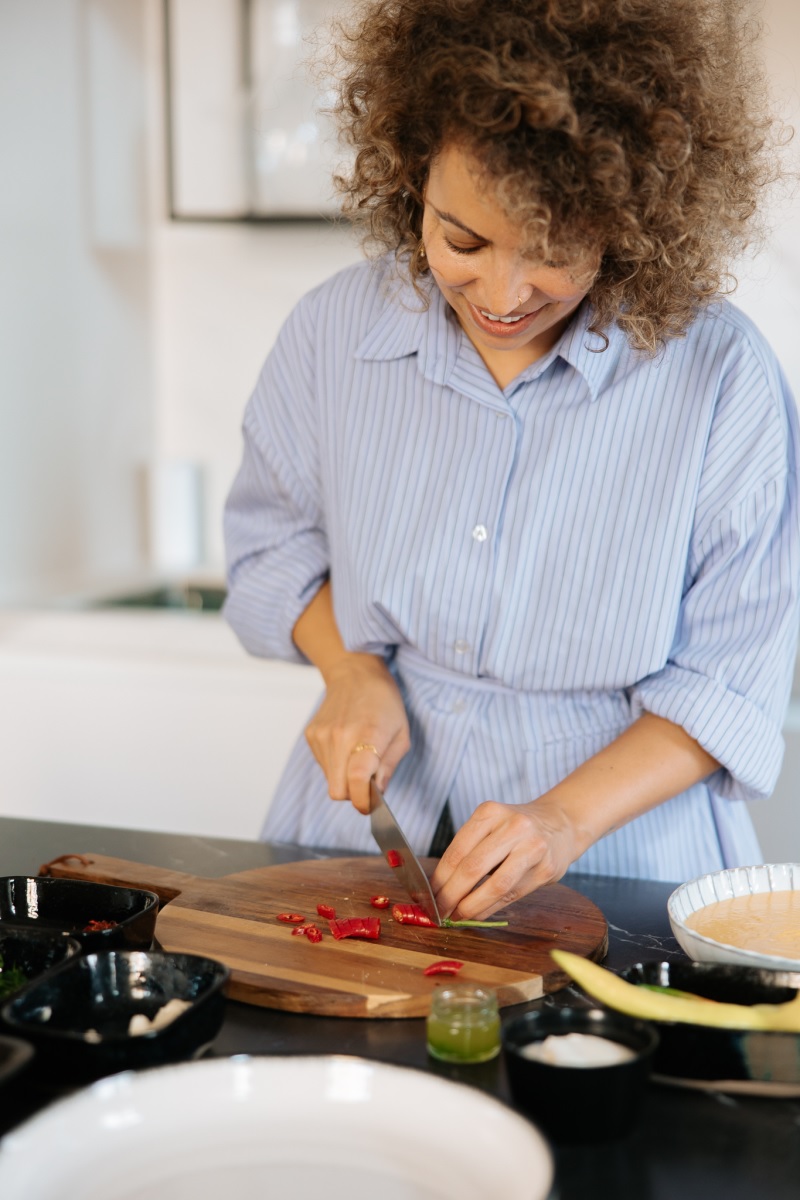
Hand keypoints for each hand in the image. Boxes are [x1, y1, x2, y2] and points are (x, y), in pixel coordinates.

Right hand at [304, 653, 409, 814]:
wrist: (355, 674)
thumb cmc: (383, 702)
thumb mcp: (401, 734)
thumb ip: (389, 767)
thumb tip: (377, 794)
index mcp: (367, 735)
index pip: (357, 780)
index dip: (362, 801)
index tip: (368, 805)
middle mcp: (339, 737)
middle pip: (338, 791)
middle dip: (353, 793)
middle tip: (368, 781)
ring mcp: (321, 736)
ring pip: (330, 780)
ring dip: (344, 777)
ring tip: (358, 753)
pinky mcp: (311, 735)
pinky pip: (323, 765)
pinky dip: (336, 764)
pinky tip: (346, 744)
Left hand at [430, 797, 582, 920]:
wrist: (561, 823)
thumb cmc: (516, 829)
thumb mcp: (491, 825)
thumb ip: (469, 850)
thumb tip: (440, 886)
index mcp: (490, 813)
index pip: (458, 850)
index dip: (440, 878)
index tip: (429, 895)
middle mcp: (512, 826)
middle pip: (473, 868)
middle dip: (452, 894)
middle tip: (440, 910)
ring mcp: (532, 847)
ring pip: (495, 885)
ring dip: (472, 906)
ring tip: (458, 916)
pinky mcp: (546, 868)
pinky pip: (512, 894)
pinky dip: (491, 907)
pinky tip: (479, 913)